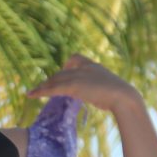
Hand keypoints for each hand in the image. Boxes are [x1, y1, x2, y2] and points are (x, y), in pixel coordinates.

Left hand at [27, 54, 142, 114]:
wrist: (125, 98)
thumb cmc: (123, 98)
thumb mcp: (111, 90)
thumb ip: (102, 89)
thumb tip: (104, 98)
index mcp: (94, 67)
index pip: (76, 58)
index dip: (67, 65)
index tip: (63, 70)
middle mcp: (84, 68)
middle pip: (61, 72)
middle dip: (51, 80)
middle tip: (42, 88)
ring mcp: (79, 76)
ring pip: (55, 80)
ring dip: (42, 87)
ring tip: (31, 93)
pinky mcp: (74, 86)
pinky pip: (53, 88)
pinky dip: (41, 91)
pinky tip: (32, 95)